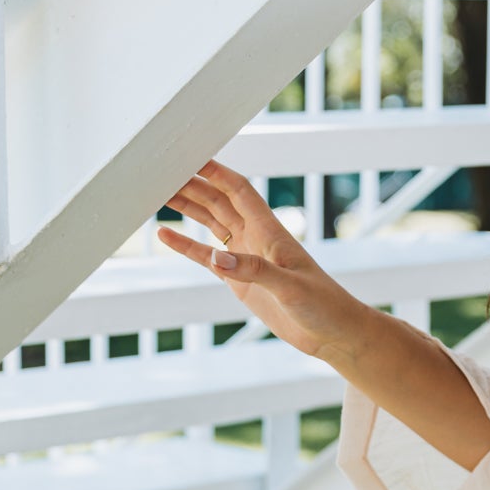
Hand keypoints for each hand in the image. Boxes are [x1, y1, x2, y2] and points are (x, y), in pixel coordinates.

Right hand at [156, 158, 355, 358]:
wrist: (331, 332)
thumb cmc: (322, 304)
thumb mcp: (290, 287)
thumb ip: (254, 270)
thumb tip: (217, 259)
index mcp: (270, 231)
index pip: (239, 191)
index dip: (217, 172)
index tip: (192, 157)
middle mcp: (256, 238)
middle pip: (219, 202)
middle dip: (193, 186)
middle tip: (163, 173)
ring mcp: (245, 257)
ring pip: (211, 223)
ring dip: (188, 208)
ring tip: (159, 193)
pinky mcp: (238, 279)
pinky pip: (206, 256)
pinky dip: (185, 245)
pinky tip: (165, 234)